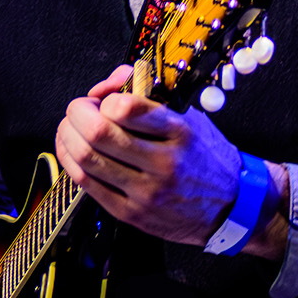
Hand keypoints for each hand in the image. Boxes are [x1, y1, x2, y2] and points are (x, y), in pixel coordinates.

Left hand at [55, 64, 248, 247]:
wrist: (229, 207)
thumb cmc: (204, 155)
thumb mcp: (189, 116)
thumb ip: (150, 92)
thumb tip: (110, 83)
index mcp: (179, 132)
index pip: (127, 108)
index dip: (105, 98)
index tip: (105, 98)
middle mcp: (163, 163)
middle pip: (98, 133)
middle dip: (77, 114)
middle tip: (79, 109)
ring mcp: (146, 192)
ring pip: (87, 160)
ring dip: (67, 137)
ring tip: (70, 128)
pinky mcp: (132, 213)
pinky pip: (87, 185)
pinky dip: (70, 162)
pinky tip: (72, 151)